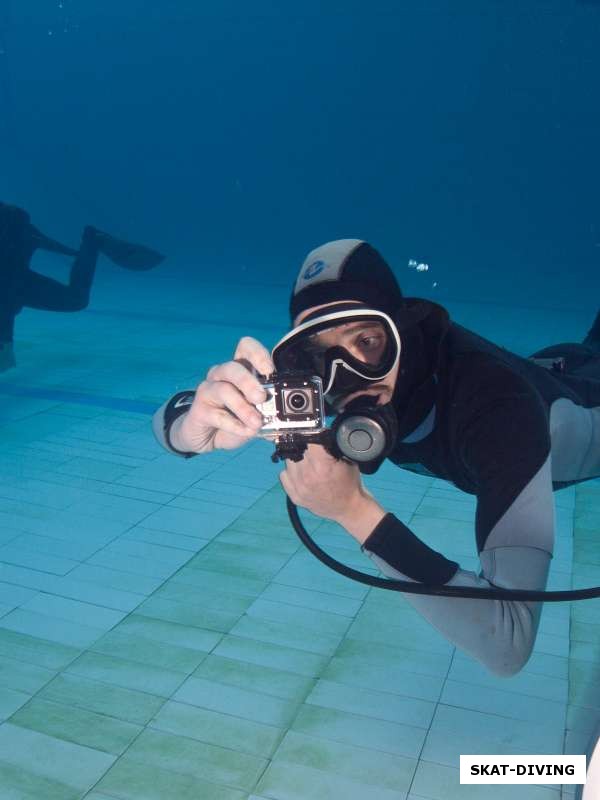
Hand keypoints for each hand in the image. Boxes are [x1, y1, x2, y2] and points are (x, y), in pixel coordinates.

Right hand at [172, 336, 274, 452]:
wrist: (207, 438)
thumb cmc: (235, 419)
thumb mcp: (256, 414)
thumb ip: (269, 411)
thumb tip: (286, 417)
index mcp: (240, 369)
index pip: (246, 348)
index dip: (258, 355)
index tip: (270, 372)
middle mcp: (222, 375)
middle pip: (232, 367)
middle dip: (249, 382)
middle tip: (261, 397)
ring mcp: (208, 390)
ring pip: (223, 389)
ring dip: (243, 407)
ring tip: (257, 422)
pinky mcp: (199, 410)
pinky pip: (217, 415)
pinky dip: (234, 425)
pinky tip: (246, 431)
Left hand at [279, 444, 385, 541]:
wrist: (349, 508)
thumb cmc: (350, 483)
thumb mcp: (346, 460)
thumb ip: (332, 446)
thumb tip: (319, 433)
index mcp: (322, 466)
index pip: (308, 440)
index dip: (312, 436)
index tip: (314, 436)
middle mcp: (308, 477)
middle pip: (296, 450)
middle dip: (304, 447)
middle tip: (313, 451)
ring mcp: (299, 488)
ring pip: (288, 461)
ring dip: (296, 459)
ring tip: (308, 463)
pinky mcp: (294, 497)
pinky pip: (283, 475)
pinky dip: (290, 472)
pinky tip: (300, 473)